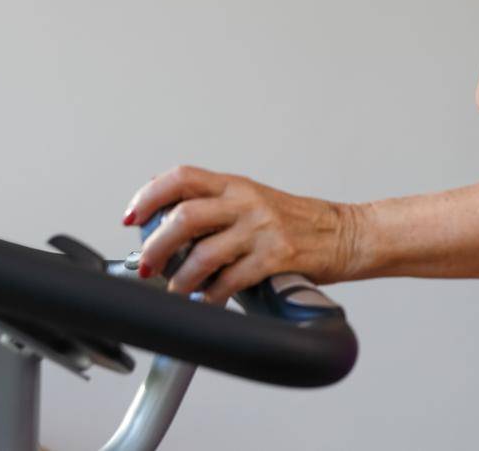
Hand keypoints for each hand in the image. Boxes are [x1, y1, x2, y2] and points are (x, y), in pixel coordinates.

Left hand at [122, 165, 354, 305]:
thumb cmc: (299, 222)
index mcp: (237, 185)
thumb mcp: (254, 202)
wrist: (346, 233)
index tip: (132, 217)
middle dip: (156, 245)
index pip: (182, 177)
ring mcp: (263, 229)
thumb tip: (164, 222)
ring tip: (176, 290)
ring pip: (204, 253)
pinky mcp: (278, 256)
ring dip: (181, 278)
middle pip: (184, 216)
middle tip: (147, 265)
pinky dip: (212, 296)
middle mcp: (247, 202)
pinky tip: (208, 301)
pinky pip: (232, 280)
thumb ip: (216, 208)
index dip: (149, 195)